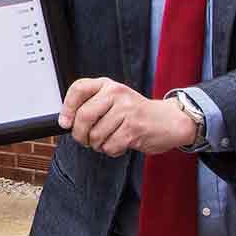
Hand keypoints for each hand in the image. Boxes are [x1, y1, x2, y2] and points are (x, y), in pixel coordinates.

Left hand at [59, 78, 198, 156]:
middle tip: (84, 139)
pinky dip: (111, 150)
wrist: (169, 120)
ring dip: (98, 144)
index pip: (79, 89)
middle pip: (84, 116)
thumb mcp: (115, 100)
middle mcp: (117, 94)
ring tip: (109, 139)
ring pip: (96, 135)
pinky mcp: (134, 129)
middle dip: (80, 134)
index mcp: (108, 86)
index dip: (67, 108)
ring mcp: (126, 111)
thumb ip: (93, 105)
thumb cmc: (137, 113)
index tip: (65, 122)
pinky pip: (110, 146)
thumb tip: (67, 122)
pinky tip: (121, 143)